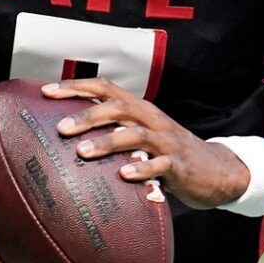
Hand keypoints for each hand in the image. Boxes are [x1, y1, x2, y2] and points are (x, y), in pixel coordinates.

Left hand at [44, 78, 252, 208]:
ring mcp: (167, 142)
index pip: (106, 88)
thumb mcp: (142, 138)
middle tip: (60, 127)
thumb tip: (67, 140)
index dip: (76, 87)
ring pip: (136, 134)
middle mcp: (152, 120)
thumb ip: (113, 134)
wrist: (217, 171)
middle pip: (117, 108)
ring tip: (83, 152)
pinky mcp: (179, 166)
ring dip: (108, 141)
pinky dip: (141, 169)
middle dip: (87, 115)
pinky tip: (124, 174)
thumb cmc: (170, 155)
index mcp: (140, 110)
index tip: (46, 92)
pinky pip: (160, 165)